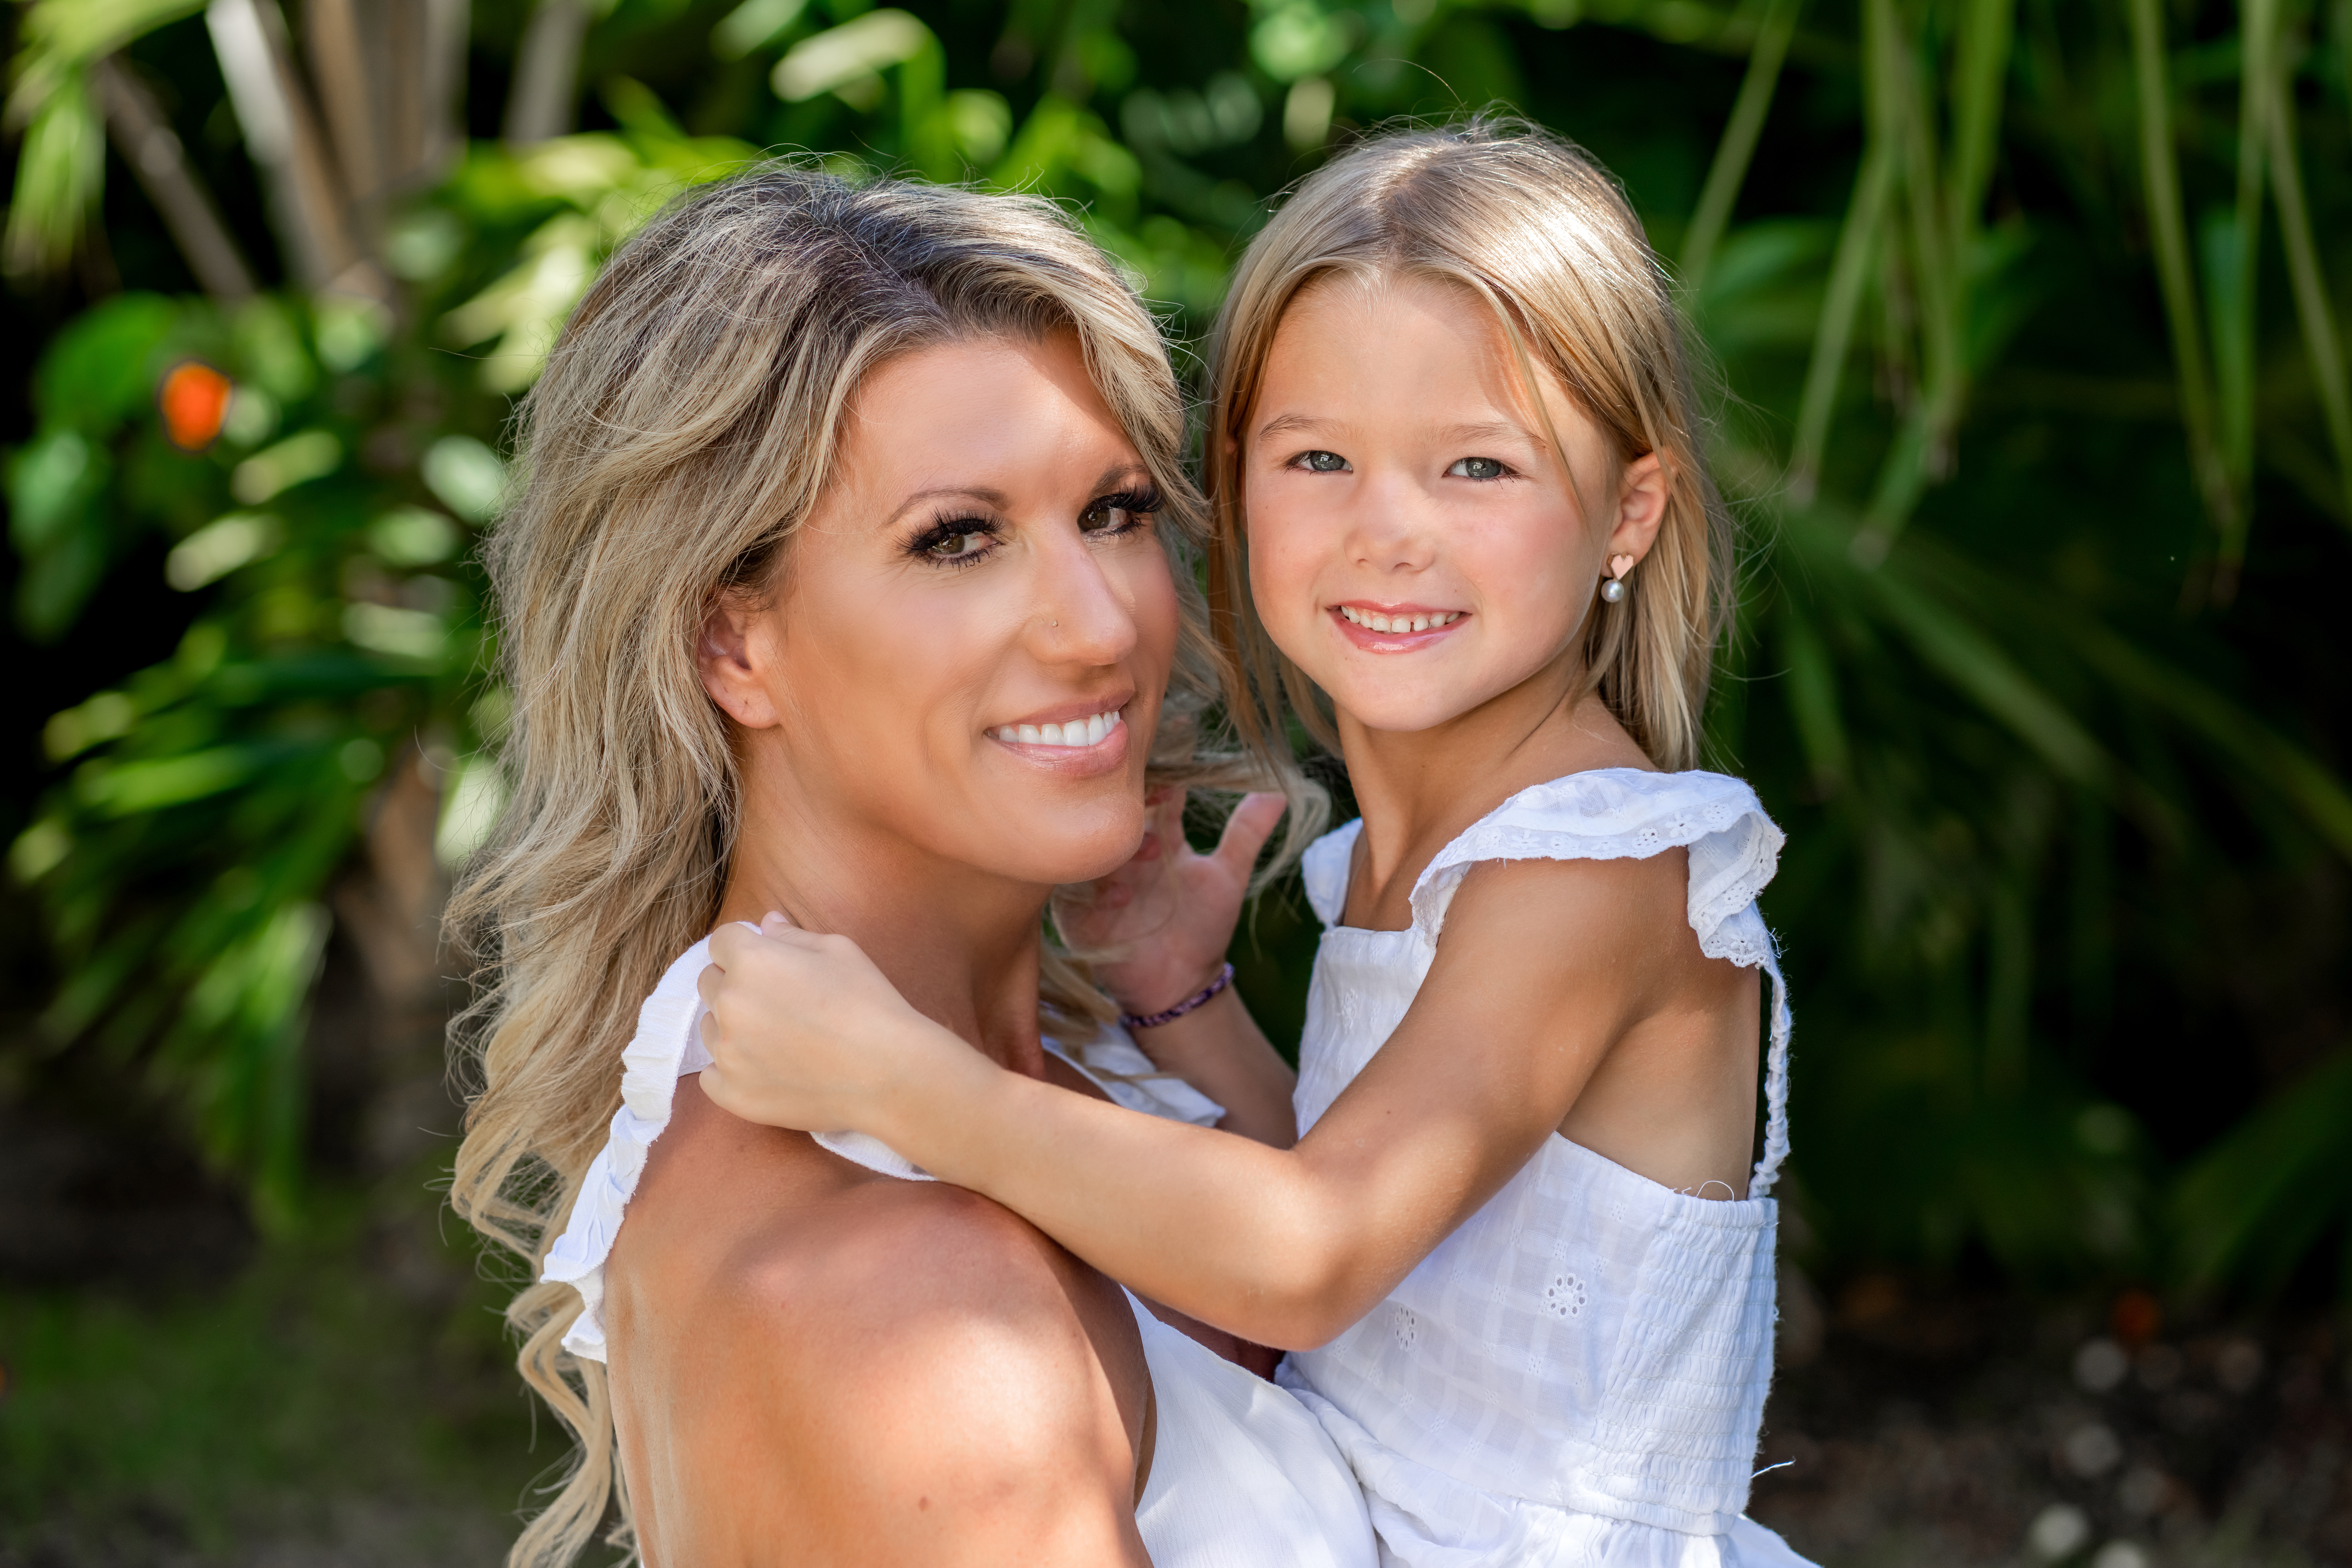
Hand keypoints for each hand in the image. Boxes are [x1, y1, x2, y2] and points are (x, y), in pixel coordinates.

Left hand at [698, 913, 966, 1133]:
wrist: (887, 1074)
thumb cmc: (869, 1004)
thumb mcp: (839, 951)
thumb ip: (793, 936)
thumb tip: (767, 924)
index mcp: (751, 961)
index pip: (722, 941)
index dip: (745, 947)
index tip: (767, 961)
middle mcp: (729, 1004)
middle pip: (710, 982)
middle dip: (735, 983)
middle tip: (777, 1000)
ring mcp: (727, 1053)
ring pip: (710, 1028)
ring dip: (734, 1026)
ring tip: (778, 1038)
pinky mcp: (731, 1093)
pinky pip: (712, 1075)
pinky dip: (732, 1071)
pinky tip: (766, 1069)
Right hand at [1051, 790, 1285, 1016]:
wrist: (1180, 984)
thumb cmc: (1203, 927)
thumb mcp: (1227, 877)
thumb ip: (1247, 834)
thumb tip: (1281, 792)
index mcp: (1155, 836)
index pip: (1153, 792)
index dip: (1164, 778)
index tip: (1178, 771)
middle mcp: (1123, 853)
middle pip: (1116, 814)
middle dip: (1135, 807)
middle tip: (1159, 808)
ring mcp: (1098, 882)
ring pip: (1093, 848)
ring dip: (1118, 847)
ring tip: (1149, 853)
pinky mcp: (1079, 914)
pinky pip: (1074, 893)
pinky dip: (1096, 892)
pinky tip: (1122, 896)